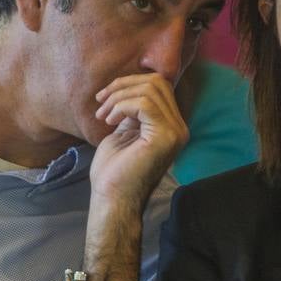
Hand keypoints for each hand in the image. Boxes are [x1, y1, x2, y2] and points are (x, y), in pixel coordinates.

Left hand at [90, 73, 187, 208]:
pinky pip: (144, 104)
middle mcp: (179, 127)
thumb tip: (130, 84)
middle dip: (123, 86)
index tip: (104, 98)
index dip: (129, 83)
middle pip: (157, 82)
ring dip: (118, 97)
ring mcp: (175, 132)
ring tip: (104, 115)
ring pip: (150, 90)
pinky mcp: (165, 137)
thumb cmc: (114, 169)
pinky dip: (122, 106)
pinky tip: (110, 121)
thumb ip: (133, 109)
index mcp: (171, 125)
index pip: (159, 85)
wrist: (112, 198)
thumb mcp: (125, 129)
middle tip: (101, 104)